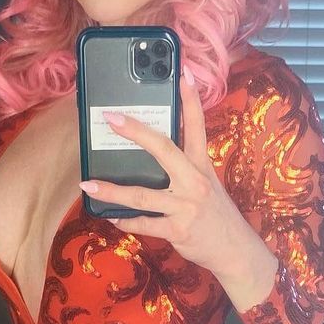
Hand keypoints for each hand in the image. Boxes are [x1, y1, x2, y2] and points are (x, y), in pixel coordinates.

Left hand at [79, 68, 278, 299]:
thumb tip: (156, 153)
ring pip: (142, 194)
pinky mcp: (178, 230)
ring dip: (112, 190)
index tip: (182, 72)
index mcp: (201, 166)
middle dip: (136, 132)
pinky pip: (144, 224)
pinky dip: (125, 221)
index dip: (190, 99)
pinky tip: (112, 217)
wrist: (235, 251)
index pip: (197, 126)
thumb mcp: (208, 185)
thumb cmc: (217, 215)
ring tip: (88, 185)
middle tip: (112, 118)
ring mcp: (185, 206)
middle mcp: (193, 182)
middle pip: (163, 149)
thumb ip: (186, 169)